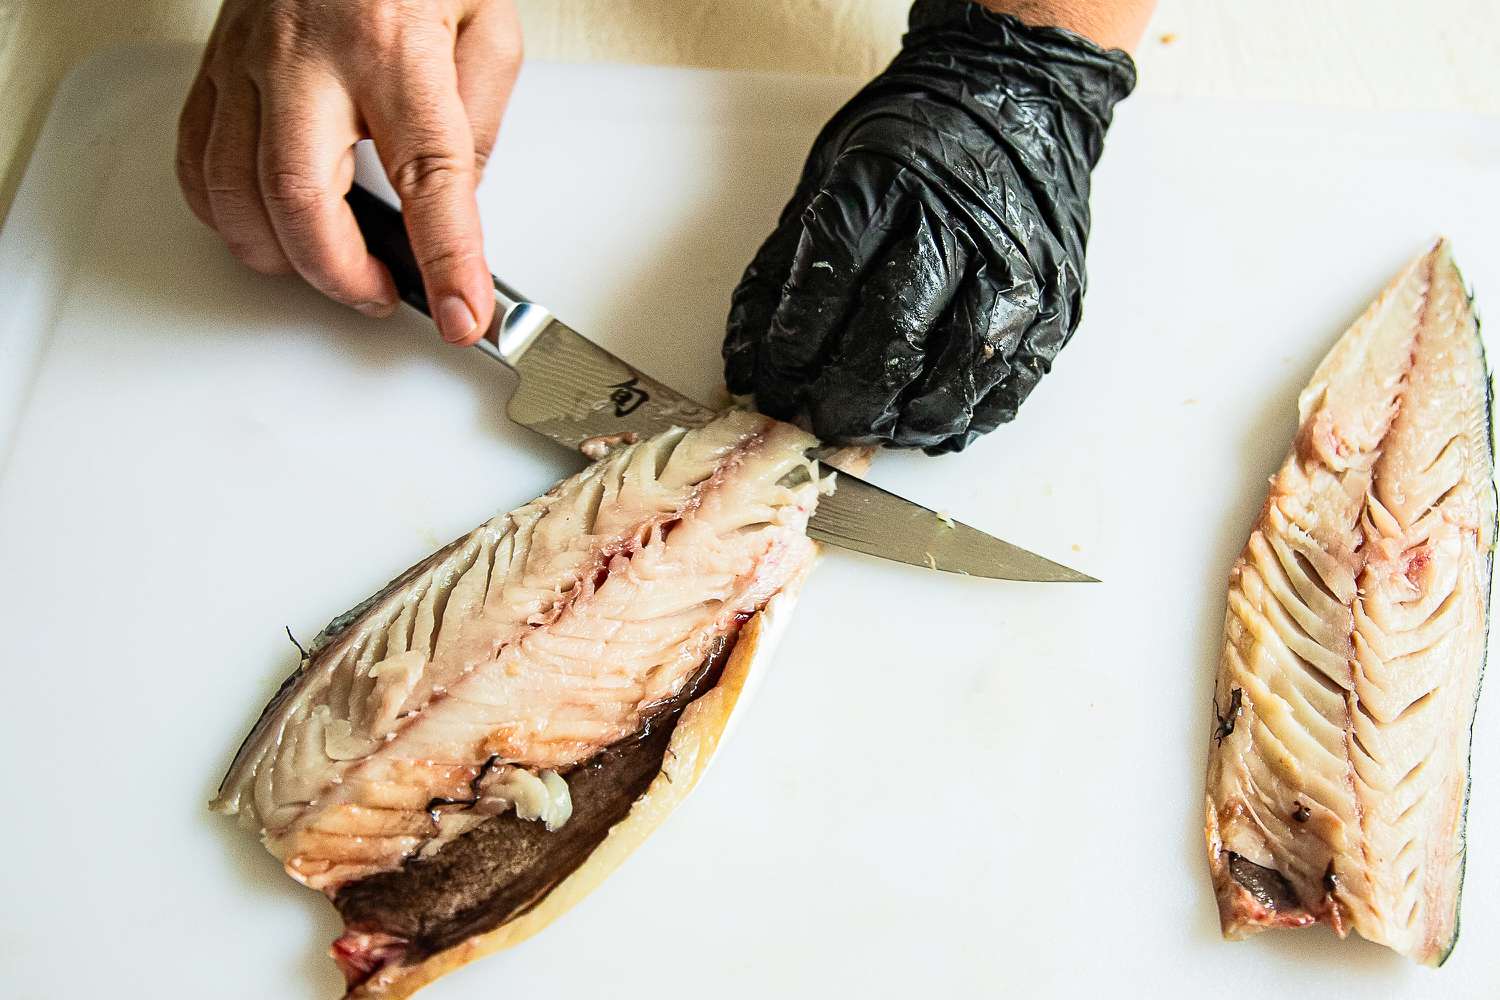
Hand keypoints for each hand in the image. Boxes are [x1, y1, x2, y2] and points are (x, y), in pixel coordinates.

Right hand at [176, 0, 521, 344]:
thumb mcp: (487, 28)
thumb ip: (476, 124)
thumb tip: (452, 208)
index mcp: (394, 47)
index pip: (427, 176)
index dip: (447, 260)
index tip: (462, 316)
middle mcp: (309, 55)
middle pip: (299, 199)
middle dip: (340, 274)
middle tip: (382, 295)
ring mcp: (248, 60)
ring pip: (235, 192)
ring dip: (283, 257)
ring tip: (334, 270)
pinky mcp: (214, 66)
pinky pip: (198, 164)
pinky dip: (229, 217)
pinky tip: (269, 230)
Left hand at [723, 0, 1137, 452]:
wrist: (1018, 94)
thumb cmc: (913, 138)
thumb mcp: (829, 173)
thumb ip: (786, 265)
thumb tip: (748, 358)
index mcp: (888, 180)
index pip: (830, 284)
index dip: (794, 348)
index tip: (772, 382)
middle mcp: (959, 222)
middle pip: (892, 338)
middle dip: (844, 397)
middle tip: (817, 420)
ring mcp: (1017, 263)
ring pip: (958, 370)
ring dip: (908, 419)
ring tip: (874, 432)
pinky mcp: (1058, 297)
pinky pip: (1014, 378)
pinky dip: (970, 415)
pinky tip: (933, 426)